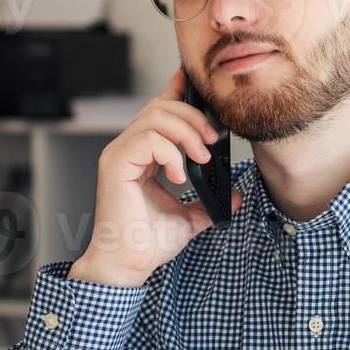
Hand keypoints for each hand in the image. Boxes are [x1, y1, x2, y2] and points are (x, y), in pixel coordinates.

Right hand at [67, 68, 243, 287]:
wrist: (128, 264)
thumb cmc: (148, 242)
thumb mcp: (189, 218)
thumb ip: (209, 202)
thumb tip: (234, 195)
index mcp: (142, 155)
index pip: (159, 110)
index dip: (178, 91)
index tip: (200, 85)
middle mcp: (128, 149)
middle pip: (160, 107)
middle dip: (193, 116)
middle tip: (213, 140)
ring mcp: (119, 154)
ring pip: (154, 117)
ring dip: (186, 132)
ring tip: (201, 158)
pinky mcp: (115, 165)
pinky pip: (147, 139)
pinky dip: (170, 153)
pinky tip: (180, 175)